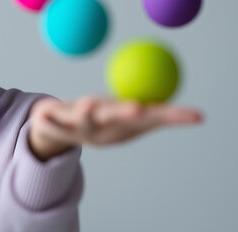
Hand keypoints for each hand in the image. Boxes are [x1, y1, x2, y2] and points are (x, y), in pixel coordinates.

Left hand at [28, 96, 202, 160]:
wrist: (56, 132)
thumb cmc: (98, 120)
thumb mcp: (128, 116)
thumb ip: (155, 111)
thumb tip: (195, 111)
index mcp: (122, 124)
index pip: (150, 119)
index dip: (170, 117)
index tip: (194, 114)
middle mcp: (102, 129)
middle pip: (116, 120)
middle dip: (127, 114)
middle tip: (139, 108)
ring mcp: (77, 128)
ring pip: (84, 121)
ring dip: (87, 113)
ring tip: (88, 104)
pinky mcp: (54, 125)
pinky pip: (51, 122)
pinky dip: (48, 119)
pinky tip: (43, 115)